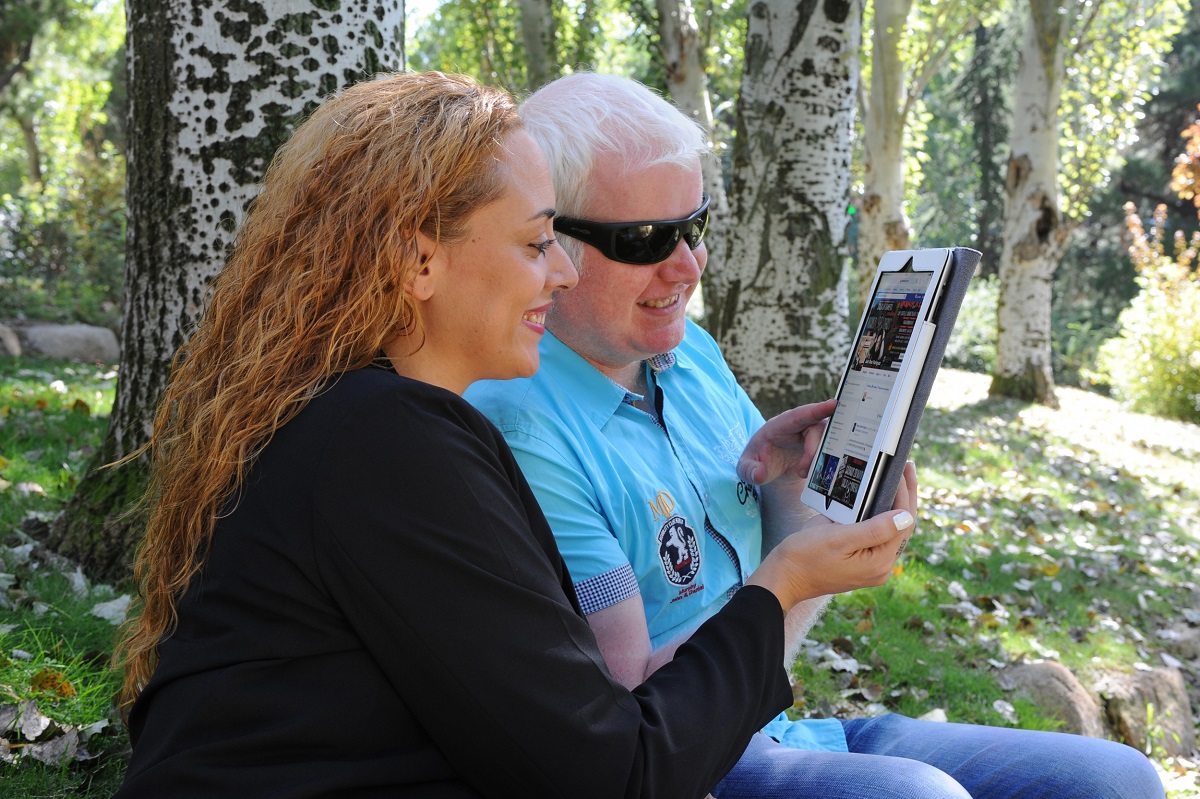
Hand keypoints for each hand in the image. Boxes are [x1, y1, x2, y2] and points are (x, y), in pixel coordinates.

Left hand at [737, 399, 836, 486]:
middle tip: (802, 471)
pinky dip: (824, 463)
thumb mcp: (746, 467)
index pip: (799, 415)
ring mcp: (811, 434)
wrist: (769, 467)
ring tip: (802, 473)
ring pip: (826, 441)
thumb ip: (749, 470)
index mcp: (779, 425)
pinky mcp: (820, 445)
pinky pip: (830, 450)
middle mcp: (799, 426)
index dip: (816, 410)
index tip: (833, 404)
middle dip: (813, 449)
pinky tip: (811, 473)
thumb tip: (759, 474)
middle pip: (817, 429)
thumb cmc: (757, 461)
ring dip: (818, 459)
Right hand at [748, 461, 918, 611]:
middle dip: (906, 497)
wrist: (784, 577)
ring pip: (893, 532)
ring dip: (897, 506)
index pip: (903, 522)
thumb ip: (874, 529)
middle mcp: (881, 568)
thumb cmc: (805, 556)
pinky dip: (883, 518)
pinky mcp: (863, 565)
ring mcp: (872, 568)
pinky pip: (880, 538)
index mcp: (879, 562)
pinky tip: (881, 502)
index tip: (902, 468)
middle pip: (903, 527)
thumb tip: (905, 516)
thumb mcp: (839, 537)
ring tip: (899, 481)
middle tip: (908, 467)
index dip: (905, 494)